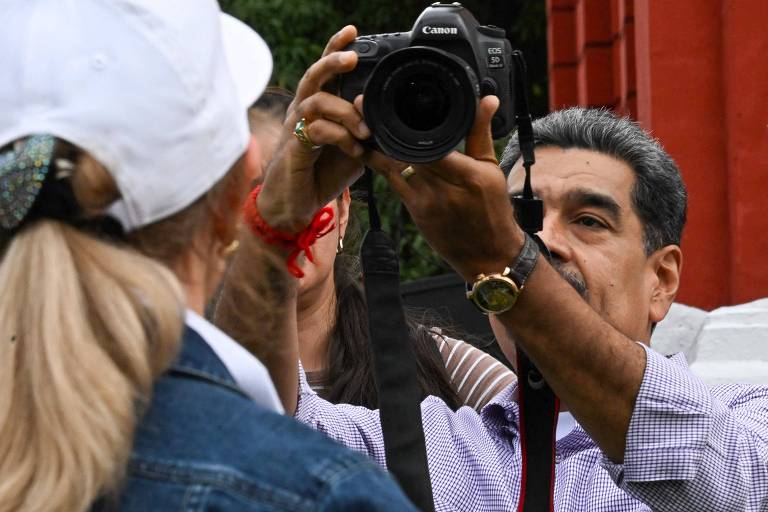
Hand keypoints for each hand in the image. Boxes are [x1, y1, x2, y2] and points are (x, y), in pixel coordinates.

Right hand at [259, 26, 368, 232]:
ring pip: (317, 100)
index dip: (336, 49)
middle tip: (352, 57)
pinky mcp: (295, 146)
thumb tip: (381, 116)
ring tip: (365, 131)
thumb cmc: (322, 174)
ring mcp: (297, 127)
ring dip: (346, 113)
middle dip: (333, 60)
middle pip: (314, 74)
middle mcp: (304, 111)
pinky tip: (354, 150)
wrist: (298, 204)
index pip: (326, 71)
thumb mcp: (355, 150)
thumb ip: (366, 132)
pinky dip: (341, 137)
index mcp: (319, 107)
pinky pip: (317, 130)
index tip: (352, 32)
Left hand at [367, 95, 524, 280]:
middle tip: (366, 108)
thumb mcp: (491, 169)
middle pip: (406, 154)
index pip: (431, 146)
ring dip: (376, 146)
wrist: (488, 256)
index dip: (408, 128)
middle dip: (386, 132)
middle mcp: (443, 190)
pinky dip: (380, 164)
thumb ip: (480, 133)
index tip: (392, 107)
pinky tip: (368, 149)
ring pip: (392, 167)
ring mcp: (425, 203)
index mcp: (467, 176)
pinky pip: (391, 183)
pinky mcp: (414, 212)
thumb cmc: (493, 210)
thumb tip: (486, 99)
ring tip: (361, 125)